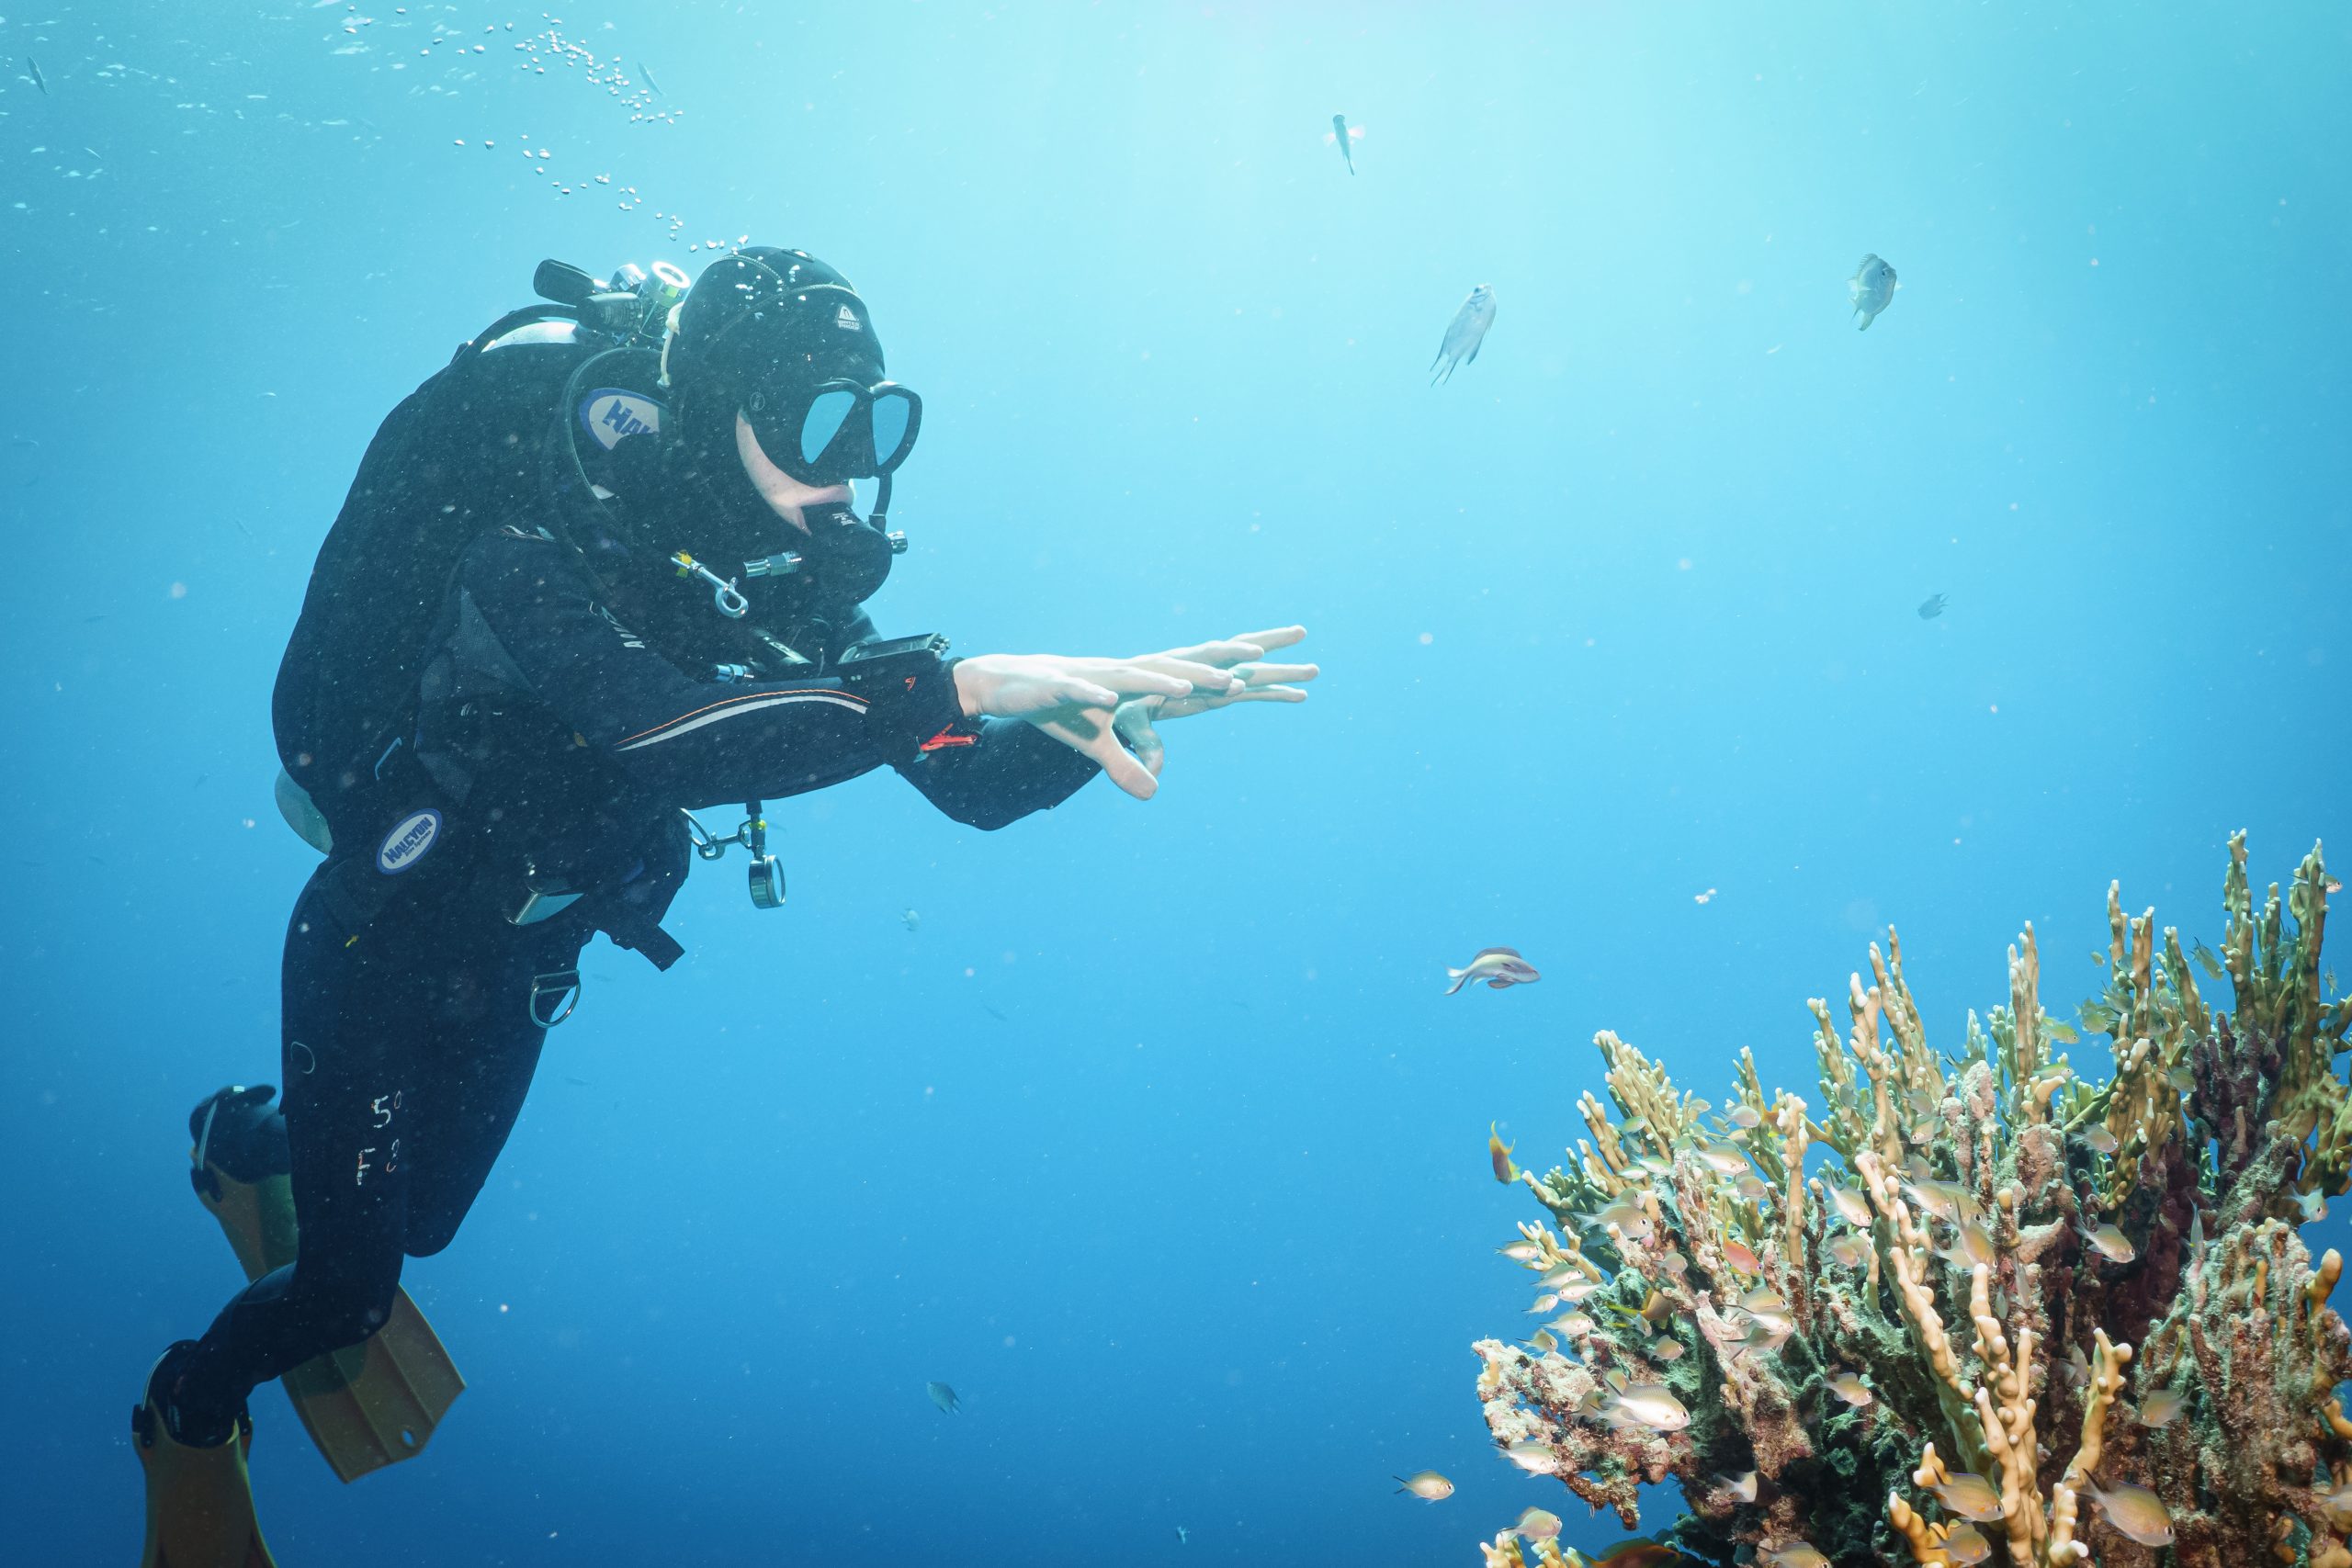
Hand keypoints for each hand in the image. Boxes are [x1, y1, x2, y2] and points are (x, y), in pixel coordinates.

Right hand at [952, 652, 1241, 799]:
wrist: (1007, 683)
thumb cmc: (1058, 708)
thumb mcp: (1096, 743)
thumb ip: (1126, 764)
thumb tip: (1152, 791)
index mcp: (1132, 683)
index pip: (1184, 678)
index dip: (1221, 673)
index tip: (1261, 667)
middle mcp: (1119, 675)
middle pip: (1173, 668)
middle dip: (1211, 667)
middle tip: (1256, 657)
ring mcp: (1092, 678)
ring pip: (1133, 678)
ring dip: (1160, 681)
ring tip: (1191, 686)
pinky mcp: (1059, 687)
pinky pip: (1079, 692)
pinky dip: (1092, 695)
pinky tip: (1107, 700)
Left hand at [1113, 625, 1317, 775]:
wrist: (1110, 691)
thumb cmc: (1112, 703)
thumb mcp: (1125, 724)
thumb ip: (1140, 747)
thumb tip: (1155, 779)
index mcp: (1173, 668)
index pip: (1201, 664)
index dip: (1222, 670)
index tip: (1241, 680)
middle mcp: (1197, 667)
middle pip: (1237, 652)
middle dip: (1268, 643)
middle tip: (1300, 634)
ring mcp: (1209, 678)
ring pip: (1251, 669)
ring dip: (1282, 669)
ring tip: (1315, 670)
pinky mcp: (1215, 691)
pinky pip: (1250, 690)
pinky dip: (1273, 692)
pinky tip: (1299, 696)